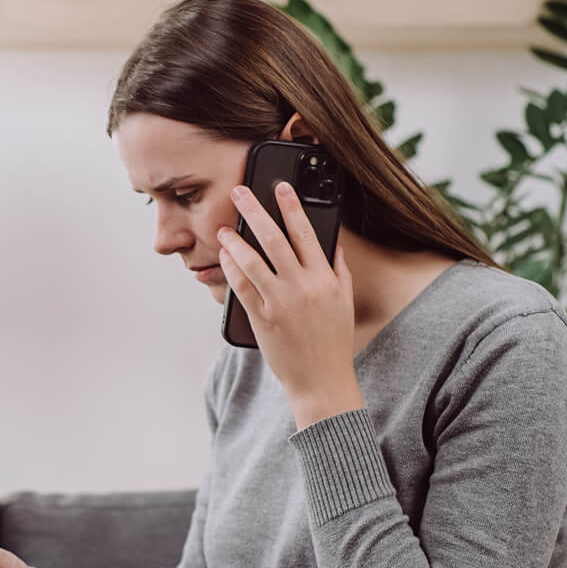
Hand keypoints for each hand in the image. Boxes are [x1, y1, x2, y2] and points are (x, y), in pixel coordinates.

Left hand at [218, 181, 362, 427]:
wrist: (321, 380)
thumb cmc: (332, 341)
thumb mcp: (343, 302)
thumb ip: (338, 271)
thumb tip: (332, 246)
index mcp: (325, 279)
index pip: (306, 233)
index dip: (291, 206)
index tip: (280, 187)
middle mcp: (302, 287)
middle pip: (274, 239)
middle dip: (254, 211)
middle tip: (238, 193)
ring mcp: (280, 303)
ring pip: (252, 261)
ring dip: (234, 240)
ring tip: (223, 228)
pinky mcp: (261, 318)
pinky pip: (242, 287)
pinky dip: (231, 268)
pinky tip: (224, 257)